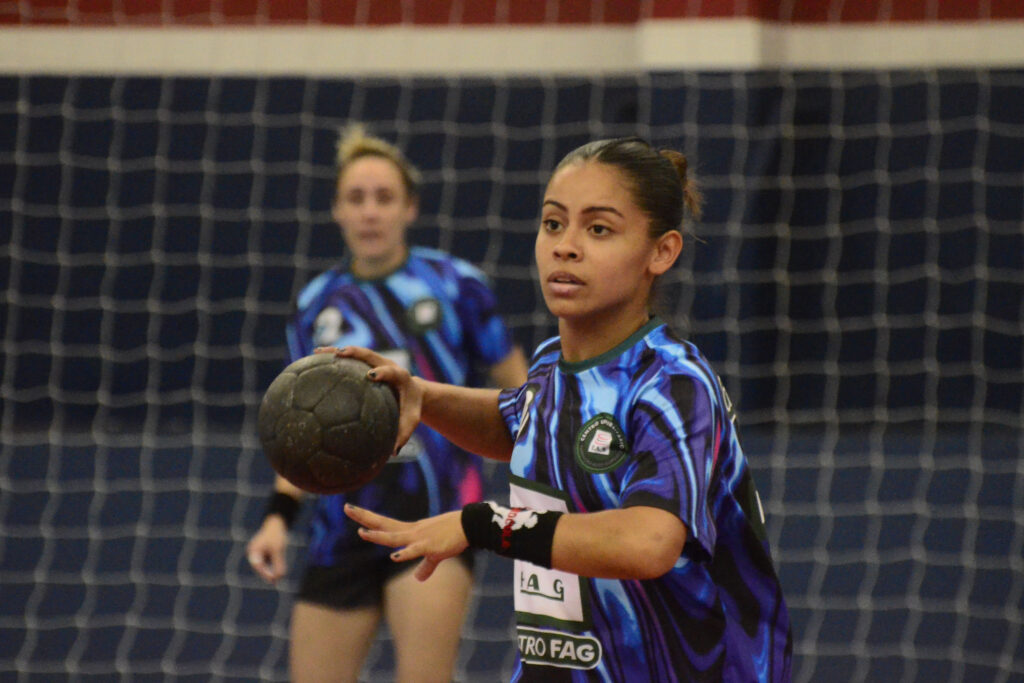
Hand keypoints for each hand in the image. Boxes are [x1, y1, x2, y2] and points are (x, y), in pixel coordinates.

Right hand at [246, 515, 288, 583]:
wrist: (277, 522)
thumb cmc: (276, 535)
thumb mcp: (278, 550)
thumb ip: (278, 563)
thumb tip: (279, 577)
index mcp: (254, 550)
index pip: (258, 565)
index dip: (265, 574)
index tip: (273, 579)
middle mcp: (254, 552)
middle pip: (260, 567)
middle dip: (268, 574)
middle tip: (276, 582)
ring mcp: (258, 552)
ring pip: (264, 565)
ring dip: (271, 571)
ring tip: (278, 579)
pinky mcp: (263, 552)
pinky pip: (267, 561)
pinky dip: (273, 566)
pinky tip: (279, 571)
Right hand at [315, 346, 424, 456]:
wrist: (414, 392)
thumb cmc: (411, 408)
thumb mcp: (410, 421)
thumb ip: (403, 434)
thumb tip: (393, 452)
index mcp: (400, 376)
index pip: (391, 371)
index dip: (382, 371)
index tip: (371, 375)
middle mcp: (387, 364)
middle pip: (369, 355)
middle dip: (355, 353)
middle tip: (339, 354)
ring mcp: (376, 361)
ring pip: (357, 353)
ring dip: (337, 351)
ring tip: (317, 352)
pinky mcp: (368, 362)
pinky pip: (350, 358)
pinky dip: (333, 357)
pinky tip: (315, 358)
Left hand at [344, 504, 467, 581]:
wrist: (469, 526)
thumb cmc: (452, 536)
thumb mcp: (436, 553)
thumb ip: (425, 566)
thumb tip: (418, 578)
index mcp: (410, 532)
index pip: (384, 524)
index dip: (367, 519)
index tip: (352, 510)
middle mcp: (411, 532)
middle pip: (383, 525)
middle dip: (364, 517)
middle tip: (346, 507)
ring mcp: (419, 538)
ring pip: (394, 537)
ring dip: (378, 536)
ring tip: (361, 532)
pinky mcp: (430, 547)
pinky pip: (415, 550)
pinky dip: (405, 554)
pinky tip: (394, 557)